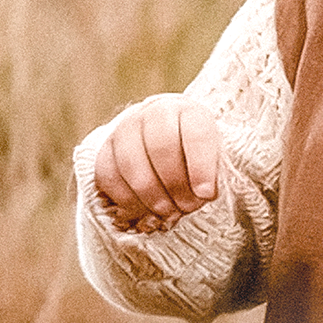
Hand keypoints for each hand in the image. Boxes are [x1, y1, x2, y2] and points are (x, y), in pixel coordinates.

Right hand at [93, 94, 221, 232]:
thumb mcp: (216, 159)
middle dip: (175, 184)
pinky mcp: (105, 149)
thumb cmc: (197, 156)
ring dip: (150, 195)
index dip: (201, 167)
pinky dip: (125, 198)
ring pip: (131, 162)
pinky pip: (108, 175)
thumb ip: (214, 174)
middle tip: (187, 207)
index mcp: (189, 111)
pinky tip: (142, 210)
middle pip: (161, 147)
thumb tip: (204, 194)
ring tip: (167, 211)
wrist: (167, 142)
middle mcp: (154, 113)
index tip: (207, 195)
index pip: (195, 134)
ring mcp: (126, 128)